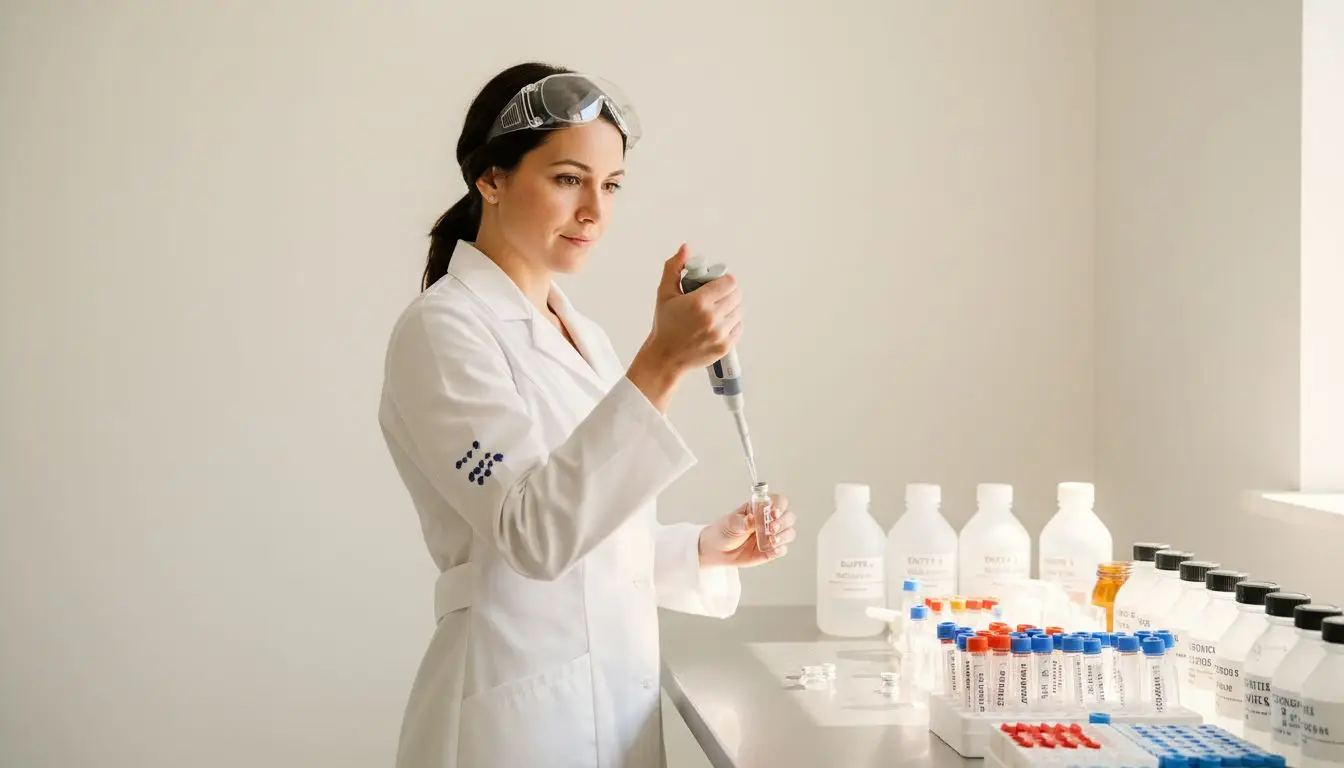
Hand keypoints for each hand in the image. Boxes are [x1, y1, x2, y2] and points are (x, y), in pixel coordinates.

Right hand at [645, 244, 742, 370]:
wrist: (665, 357)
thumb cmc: (664, 325)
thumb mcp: (664, 293)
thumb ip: (674, 268)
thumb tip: (686, 248)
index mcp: (698, 302)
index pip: (729, 282)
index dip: (724, 280)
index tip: (717, 283)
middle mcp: (712, 318)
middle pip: (737, 295)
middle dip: (728, 292)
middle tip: (718, 295)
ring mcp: (720, 333)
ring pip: (739, 311)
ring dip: (731, 307)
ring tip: (718, 309)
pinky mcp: (725, 346)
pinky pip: (739, 327)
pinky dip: (732, 323)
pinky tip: (719, 323)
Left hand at [698, 493, 795, 567]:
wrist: (717, 550)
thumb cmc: (724, 531)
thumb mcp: (730, 523)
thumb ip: (743, 522)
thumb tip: (752, 519)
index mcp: (760, 508)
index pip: (778, 501)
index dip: (779, 505)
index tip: (773, 513)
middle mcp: (769, 521)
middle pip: (788, 517)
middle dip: (783, 522)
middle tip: (772, 528)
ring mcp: (772, 536)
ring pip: (789, 533)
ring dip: (784, 536)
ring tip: (771, 540)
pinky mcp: (771, 550)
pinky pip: (783, 549)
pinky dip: (780, 549)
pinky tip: (772, 550)